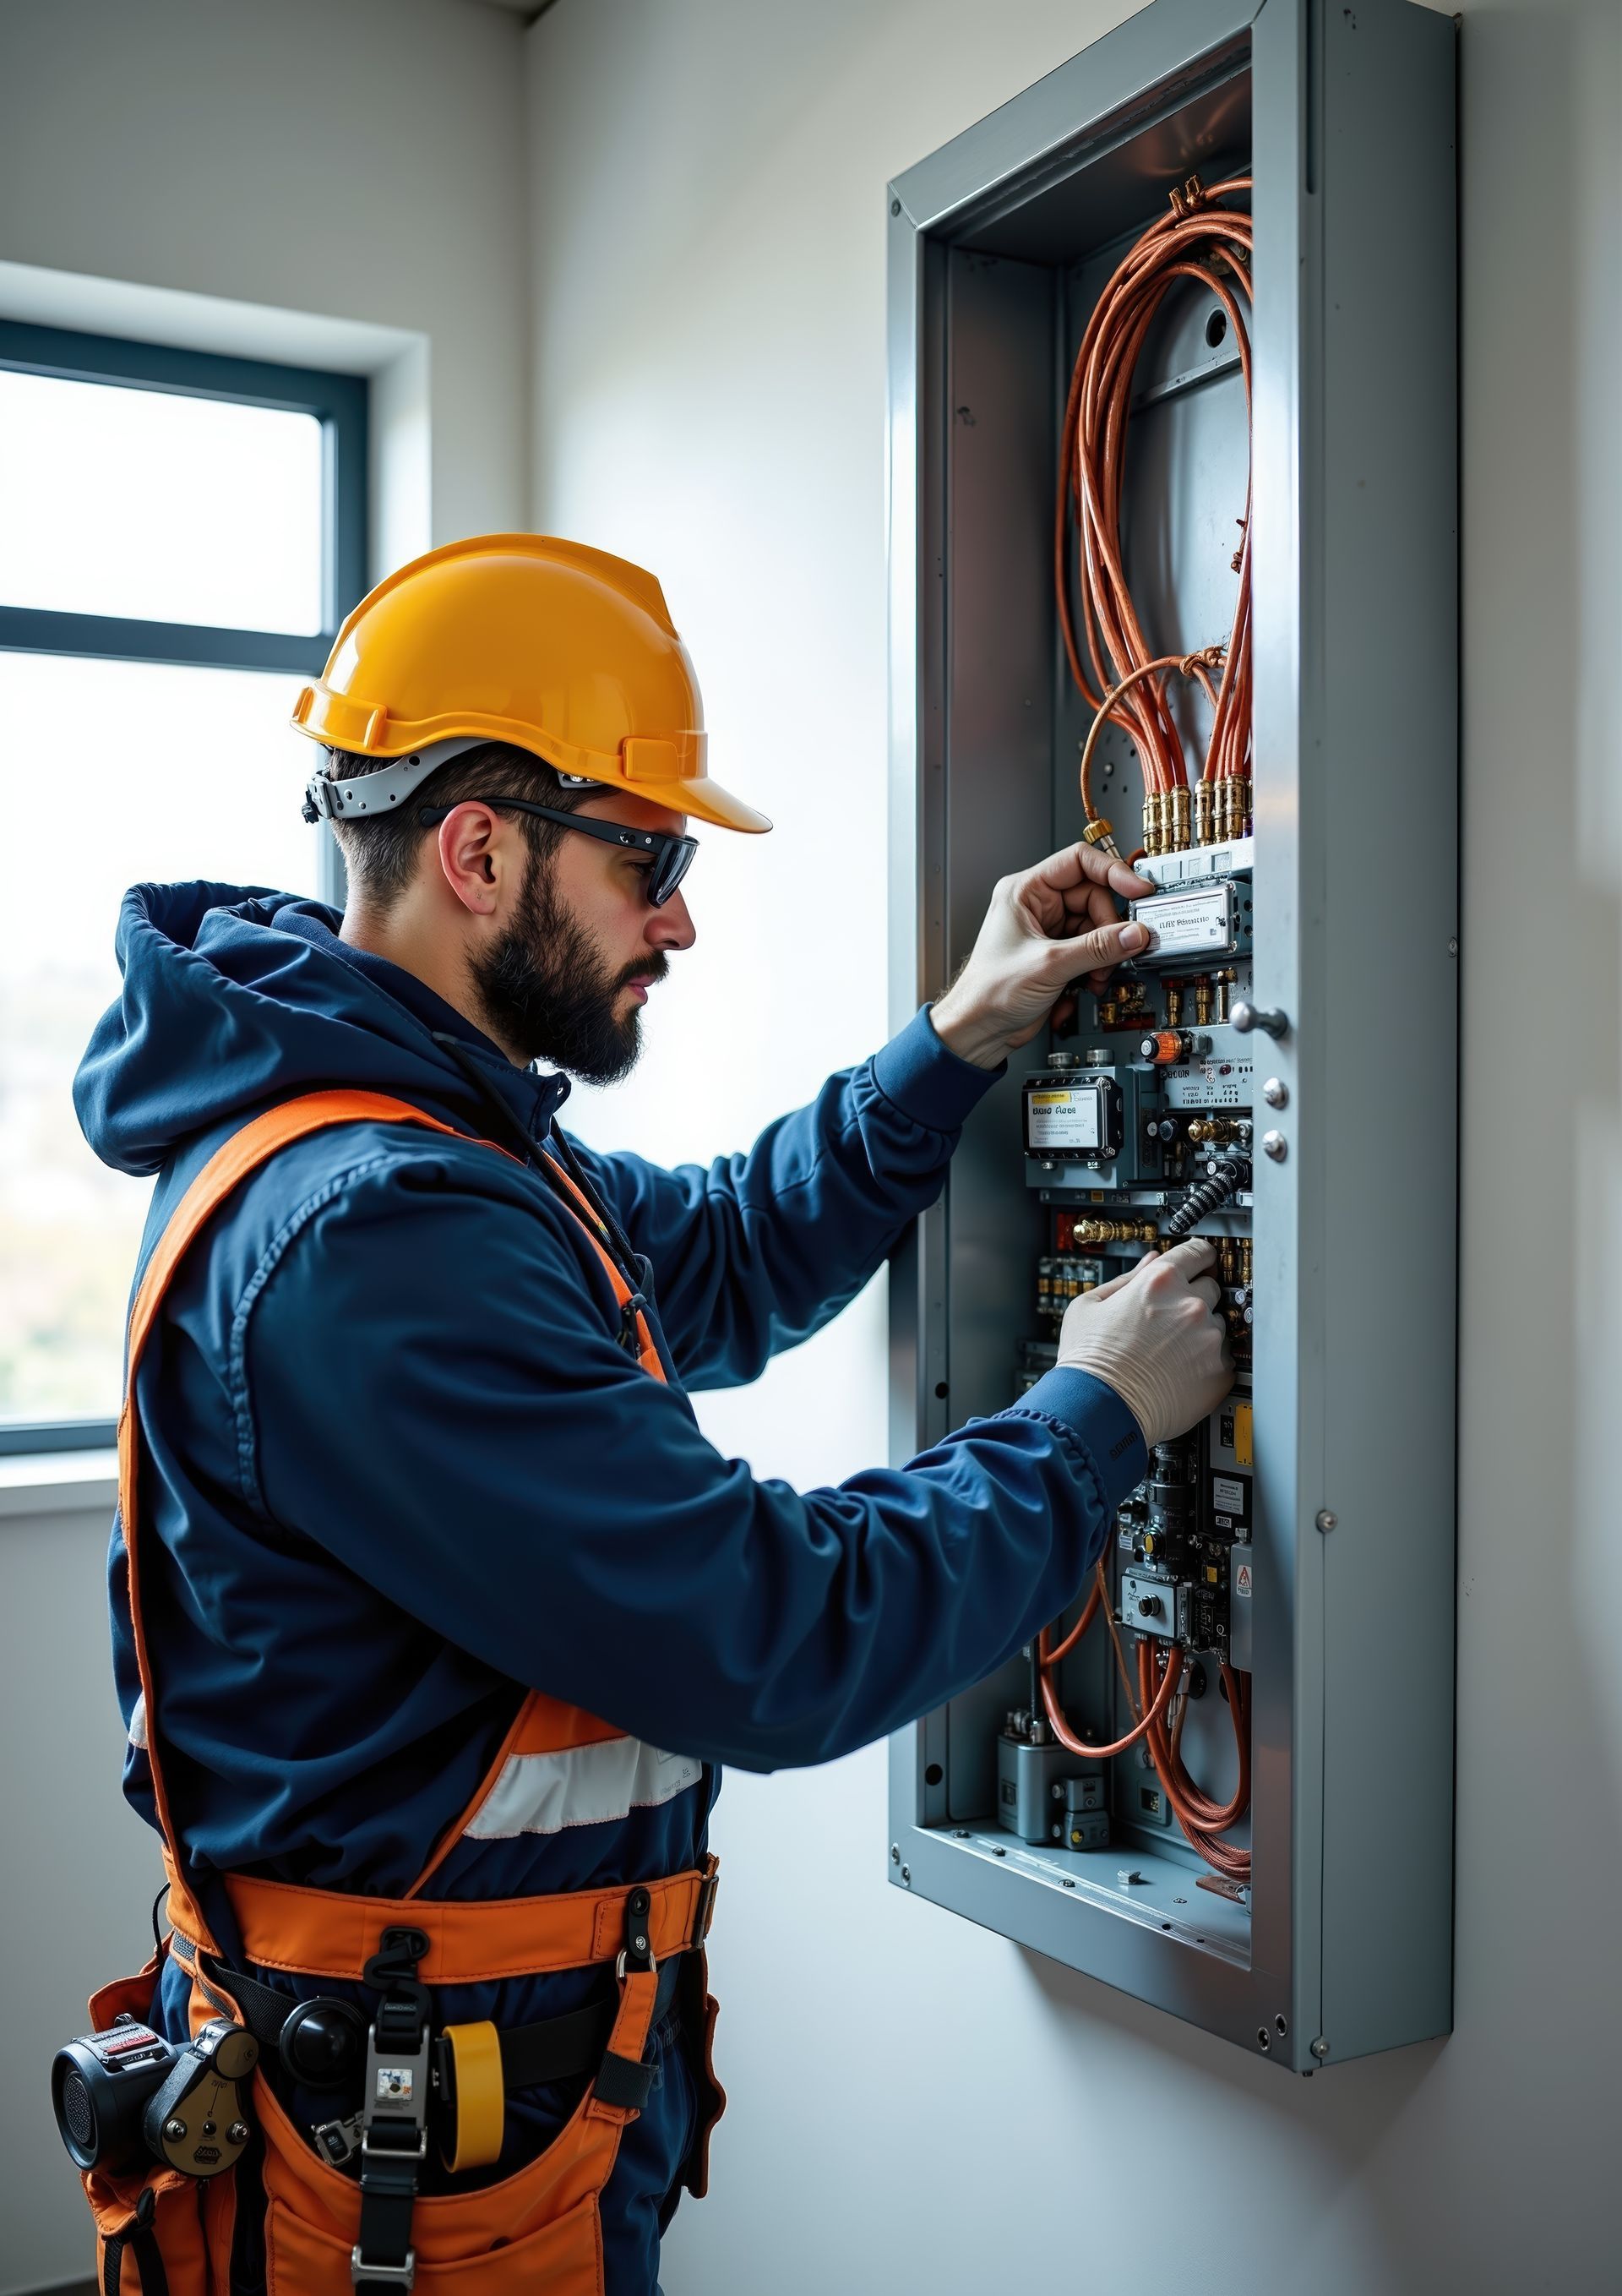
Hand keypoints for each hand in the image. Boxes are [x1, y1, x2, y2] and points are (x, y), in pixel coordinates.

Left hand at [930, 843, 1155, 1069]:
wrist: (980, 1030)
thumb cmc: (989, 992)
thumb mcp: (1049, 965)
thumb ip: (1096, 948)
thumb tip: (1133, 934)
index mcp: (1025, 891)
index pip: (1078, 862)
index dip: (1113, 872)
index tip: (1138, 889)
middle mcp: (1038, 906)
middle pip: (1095, 898)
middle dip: (1109, 929)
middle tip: (1116, 950)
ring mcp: (1050, 930)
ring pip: (1098, 927)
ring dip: (1105, 954)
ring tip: (1097, 975)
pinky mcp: (1060, 954)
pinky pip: (1093, 949)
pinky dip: (1098, 967)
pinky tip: (1089, 984)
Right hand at [1056, 1240, 1232, 1446]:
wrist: (1099, 1412)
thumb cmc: (1089, 1363)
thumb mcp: (1090, 1306)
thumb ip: (1127, 1278)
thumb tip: (1150, 1262)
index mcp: (1160, 1282)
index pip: (1197, 1251)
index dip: (1198, 1256)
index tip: (1200, 1262)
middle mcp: (1190, 1306)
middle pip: (1211, 1288)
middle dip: (1193, 1299)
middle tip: (1170, 1321)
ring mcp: (1209, 1340)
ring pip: (1217, 1325)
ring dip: (1201, 1333)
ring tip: (1170, 1353)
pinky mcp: (1220, 1372)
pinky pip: (1223, 1358)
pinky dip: (1207, 1363)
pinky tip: (1180, 1372)